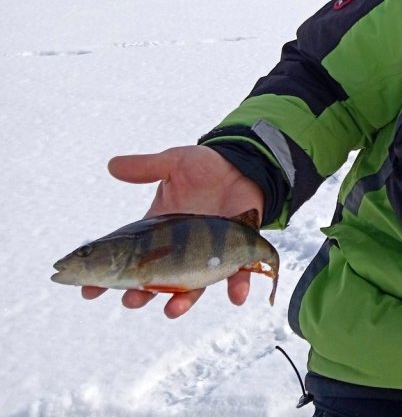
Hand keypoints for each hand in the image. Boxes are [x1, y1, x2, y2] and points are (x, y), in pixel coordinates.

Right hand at [81, 145, 265, 317]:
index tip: (88, 292)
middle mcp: (181, 249)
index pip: (128, 258)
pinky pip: (238, 272)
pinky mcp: (238, 249)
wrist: (242, 165)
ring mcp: (209, 253)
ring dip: (184, 301)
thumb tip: (112, 165)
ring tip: (172, 310)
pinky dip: (237, 286)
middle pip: (156, 279)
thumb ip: (146, 168)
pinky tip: (236, 297)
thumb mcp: (173, 163)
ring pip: (193, 285)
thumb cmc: (205, 167)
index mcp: (160, 232)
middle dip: (142, 294)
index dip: (107, 277)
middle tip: (130, 301)